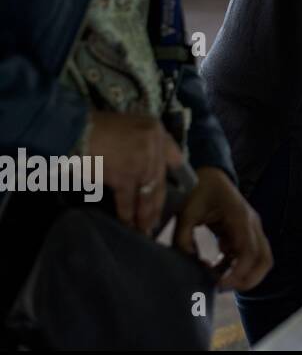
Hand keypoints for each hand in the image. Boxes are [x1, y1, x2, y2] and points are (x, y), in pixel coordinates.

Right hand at [86, 111, 184, 232]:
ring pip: (147, 193)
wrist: (73, 129)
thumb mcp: (128, 126)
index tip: (170, 190)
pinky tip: (127, 224)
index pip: (174, 157)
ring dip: (145, 214)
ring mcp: (142, 162)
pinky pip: (128, 200)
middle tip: (156, 221)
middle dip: (157, 204)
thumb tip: (147, 169)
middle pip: (159, 181)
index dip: (173, 176)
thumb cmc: (95, 128)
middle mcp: (154, 145)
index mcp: (156, 130)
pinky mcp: (125, 176)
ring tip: (144, 229)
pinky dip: (127, 214)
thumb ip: (142, 143)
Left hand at [174, 167, 272, 291]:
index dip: (237, 273)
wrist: (209, 173)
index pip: (249, 252)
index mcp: (240, 217)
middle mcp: (251, 224)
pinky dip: (236, 266)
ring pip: (261, 259)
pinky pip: (249, 255)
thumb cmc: (199, 189)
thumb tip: (186, 263)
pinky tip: (216, 269)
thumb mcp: (186, 212)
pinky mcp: (246, 232)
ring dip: (244, 274)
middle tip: (223, 288)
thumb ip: (183, 239)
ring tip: (219, 282)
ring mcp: (251, 228)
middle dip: (248, 280)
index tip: (218, 284)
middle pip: (264, 259)